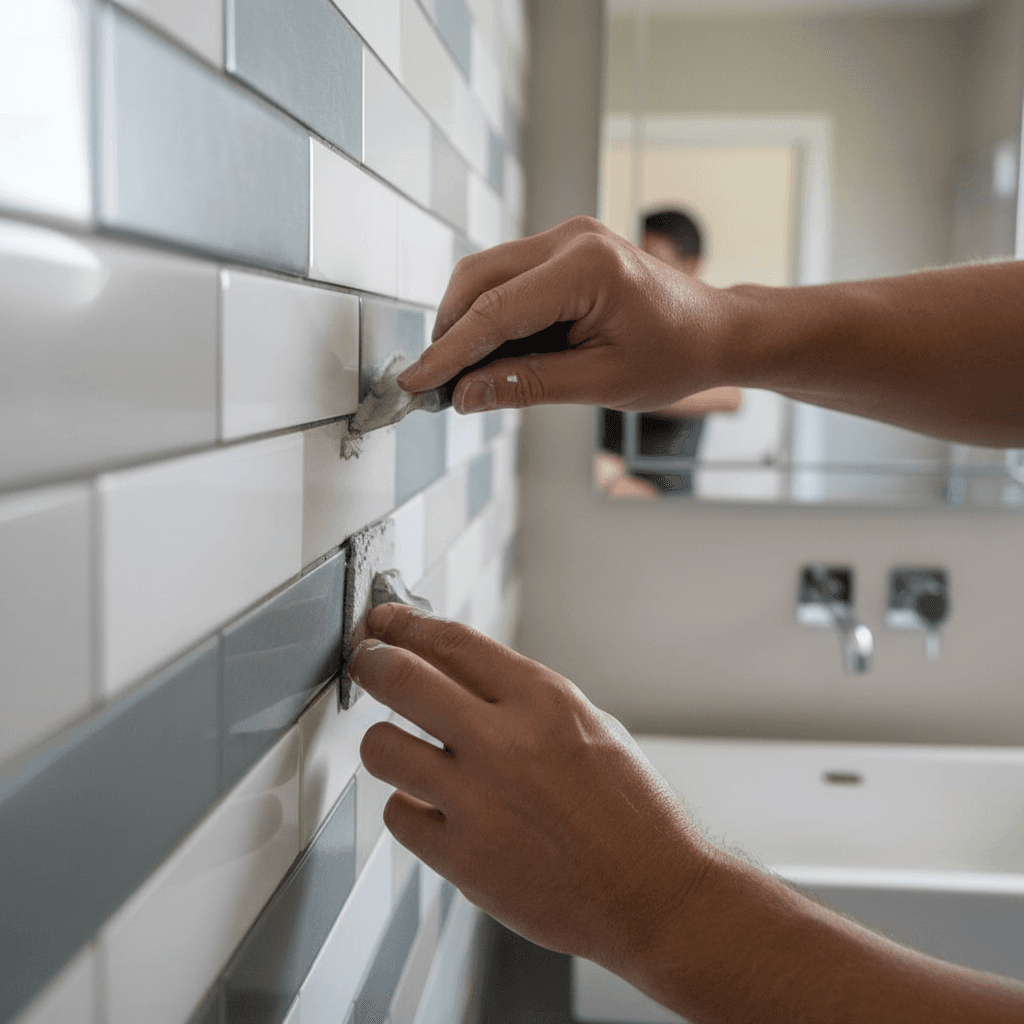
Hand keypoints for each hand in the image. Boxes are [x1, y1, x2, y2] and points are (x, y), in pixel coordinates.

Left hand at [349, 603, 713, 973]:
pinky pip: (398, 814)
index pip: (450, 641)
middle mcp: (504, 742)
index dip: (405, 624)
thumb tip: (455, 672)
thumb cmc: (626, 809)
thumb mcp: (586, 725)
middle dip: (371, 661)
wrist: (651, 892)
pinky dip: (409, 807)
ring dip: (383, 741)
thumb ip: (520, 698)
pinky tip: (433, 808)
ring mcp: (478, 802)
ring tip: (398, 748)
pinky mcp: (462, 858)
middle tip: (366, 661)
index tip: (386, 620)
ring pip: (381, 747)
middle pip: (401, 678)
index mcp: (542, 700)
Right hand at [395, 216, 737, 414]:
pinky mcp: (565, 248)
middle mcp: (570, 239)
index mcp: (585, 268)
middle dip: (450, 333)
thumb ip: (525, 386)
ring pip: (487, 276)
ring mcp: (566, 237)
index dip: (449, 352)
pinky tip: (494, 355)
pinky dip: (493, 317)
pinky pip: (510, 278)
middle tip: (434, 385)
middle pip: (478, 280)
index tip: (416, 384)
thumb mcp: (599, 382)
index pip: (495, 312)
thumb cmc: (674, 357)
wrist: (714, 331)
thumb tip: (463, 395)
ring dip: (468, 325)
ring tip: (463, 376)